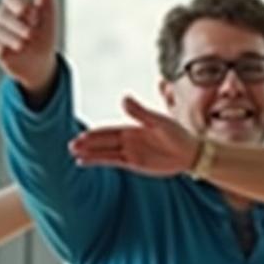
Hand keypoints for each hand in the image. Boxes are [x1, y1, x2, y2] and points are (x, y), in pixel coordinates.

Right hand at [0, 0, 59, 93]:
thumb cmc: (45, 33)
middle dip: (19, 26)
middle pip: (2, 15)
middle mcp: (2, 15)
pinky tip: (15, 52)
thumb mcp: (47, 11)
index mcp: (15, 4)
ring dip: (15, 39)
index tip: (32, 15)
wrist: (40, 61)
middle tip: (32, 35)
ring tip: (26, 45)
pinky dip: (8, 50)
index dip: (20, 5)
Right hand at [68, 96, 199, 176]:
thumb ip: (141, 113)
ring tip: (74, 153)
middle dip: (89, 143)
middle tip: (71, 145)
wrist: (191, 152)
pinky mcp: (135, 164)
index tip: (81, 135)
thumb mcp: (159, 122)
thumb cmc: (178, 134)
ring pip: (106, 153)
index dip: (95, 134)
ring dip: (91, 153)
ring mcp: (131, 152)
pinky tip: (85, 162)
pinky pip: (113, 162)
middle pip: (104, 141)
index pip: (109, 131)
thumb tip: (123, 99)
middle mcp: (129, 140)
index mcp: (133, 128)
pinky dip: (99, 161)